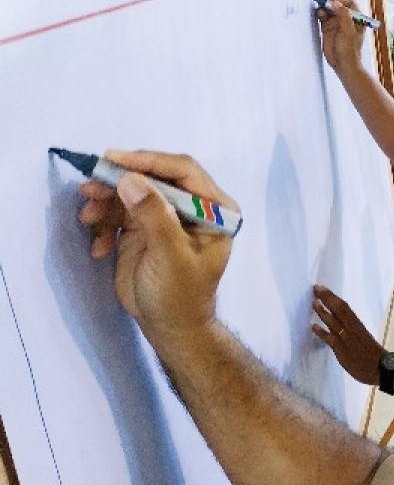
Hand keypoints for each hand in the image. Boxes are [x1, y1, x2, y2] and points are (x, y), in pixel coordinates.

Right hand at [81, 150, 237, 335]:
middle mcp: (192, 206)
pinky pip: (117, 210)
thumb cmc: (180, 295)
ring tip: (88, 219)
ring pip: (130, 191)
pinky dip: (103, 223)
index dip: (149, 161)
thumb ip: (154, 216)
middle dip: (118, 182)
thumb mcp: (171, 256)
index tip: (114, 159)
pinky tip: (99, 248)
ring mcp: (165, 214)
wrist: (167, 325)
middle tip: (89, 188)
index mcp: (215, 209)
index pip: (183, 171)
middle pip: (152, 177)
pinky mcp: (142, 226)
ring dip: (105, 202)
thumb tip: (131, 180)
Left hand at [311, 285, 384, 385]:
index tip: (322, 288)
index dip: (332, 297)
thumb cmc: (375, 357)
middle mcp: (352, 329)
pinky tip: (313, 326)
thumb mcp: (364, 340)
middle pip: (339, 310)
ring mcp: (347, 339)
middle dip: (327, 298)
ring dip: (323, 311)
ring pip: (334, 321)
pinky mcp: (342, 350)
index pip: (345, 307)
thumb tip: (342, 327)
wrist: (382, 369)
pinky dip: (321, 332)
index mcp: (358, 325)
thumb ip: (354, 333)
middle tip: (316, 288)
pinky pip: (331, 339)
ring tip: (314, 302)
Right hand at [315, 0, 366, 73]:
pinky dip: (319, 14)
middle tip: (321, 3)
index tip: (330, 0)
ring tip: (319, 10)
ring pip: (329, 10)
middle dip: (329, 2)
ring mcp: (337, 23)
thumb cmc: (350, 51)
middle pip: (337, 4)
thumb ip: (343, 16)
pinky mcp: (328, 28)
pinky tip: (317, 14)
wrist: (343, 64)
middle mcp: (347, 19)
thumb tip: (336, 3)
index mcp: (356, 18)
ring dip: (323, 8)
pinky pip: (323, 17)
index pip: (349, 2)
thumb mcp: (348, 32)